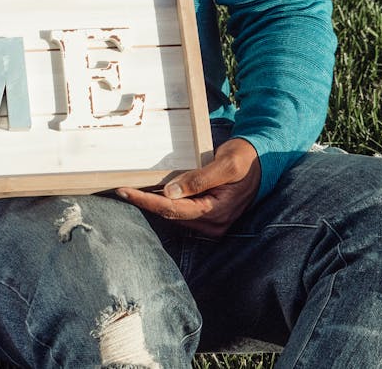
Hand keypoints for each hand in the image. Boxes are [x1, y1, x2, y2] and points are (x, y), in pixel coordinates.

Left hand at [115, 137, 261, 236]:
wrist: (261, 161)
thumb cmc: (244, 159)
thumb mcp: (225, 165)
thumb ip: (199, 179)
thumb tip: (170, 193)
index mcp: (217, 212)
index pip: (174, 210)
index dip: (147, 201)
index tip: (125, 191)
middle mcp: (213, 222)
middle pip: (171, 215)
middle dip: (145, 202)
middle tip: (120, 189)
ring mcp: (211, 221)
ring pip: (174, 214)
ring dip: (153, 203)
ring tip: (130, 189)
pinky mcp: (208, 215)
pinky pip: (181, 210)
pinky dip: (165, 202)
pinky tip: (150, 192)